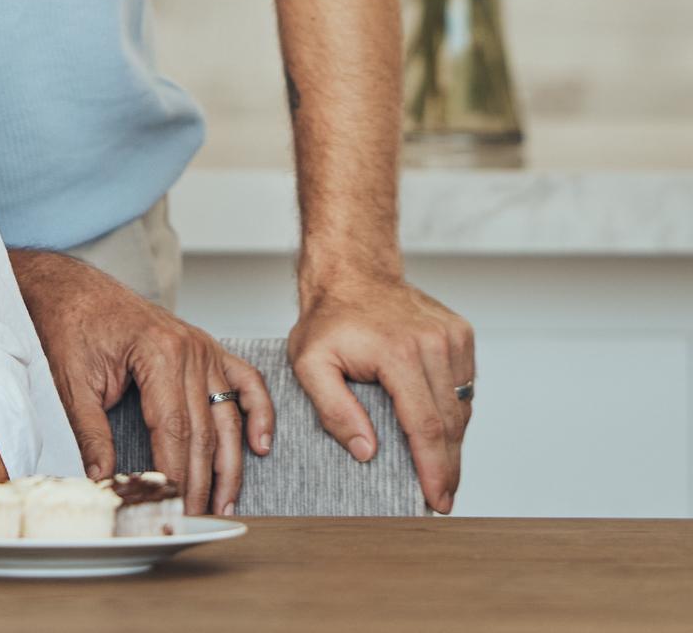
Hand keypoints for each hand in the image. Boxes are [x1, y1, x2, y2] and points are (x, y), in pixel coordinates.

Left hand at [12, 250, 270, 515]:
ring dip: (230, 462)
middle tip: (194, 515)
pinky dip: (257, 413)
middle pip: (204, 429)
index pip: (174, 430)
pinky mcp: (205, 348)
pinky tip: (258, 446)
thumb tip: (103, 479)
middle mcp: (189, 349)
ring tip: (224, 500)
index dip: (175, 474)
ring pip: (227, 415)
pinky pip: (244, 382)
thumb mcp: (71, 381)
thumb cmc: (70, 324)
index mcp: (158, 353)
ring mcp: (202, 347)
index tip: (171, 506)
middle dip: (200, 480)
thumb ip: (90, 433)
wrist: (71, 288)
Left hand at [289, 274, 473, 512]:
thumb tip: (366, 451)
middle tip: (441, 498)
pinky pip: (465, 386)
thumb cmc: (327, 319)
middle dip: (447, 466)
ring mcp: (452, 336)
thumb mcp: (308, 363)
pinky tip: (440, 429)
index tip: (437, 500)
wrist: (351, 272)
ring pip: (462, 407)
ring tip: (440, 470)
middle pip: (450, 422)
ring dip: (453, 442)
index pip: (424, 425)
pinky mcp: (461, 334)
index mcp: (397, 353)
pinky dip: (455, 412)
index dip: (433, 468)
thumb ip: (333, 409)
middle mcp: (433, 344)